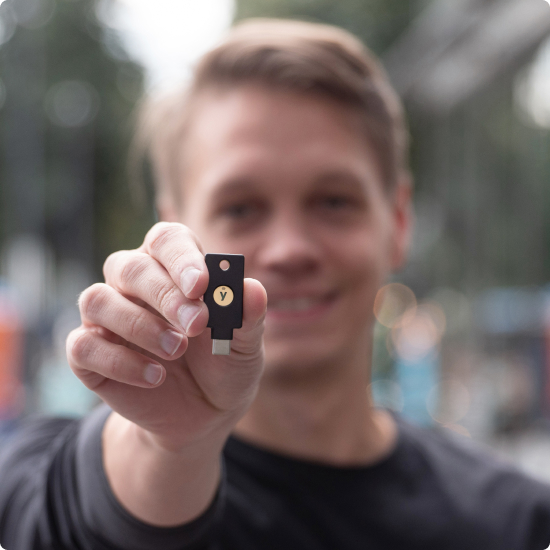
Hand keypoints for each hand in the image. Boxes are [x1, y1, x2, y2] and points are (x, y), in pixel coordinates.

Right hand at [66, 222, 266, 451]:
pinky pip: (83, 345)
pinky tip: (154, 377)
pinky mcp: (90, 355)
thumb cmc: (225, 365)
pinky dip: (118, 362)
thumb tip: (252, 289)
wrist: (206, 413)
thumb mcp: (245, 346)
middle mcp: (135, 286)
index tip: (201, 284)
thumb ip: (248, 317)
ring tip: (176, 351)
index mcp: (174, 270)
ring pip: (97, 300)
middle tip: (196, 324)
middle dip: (164, 294)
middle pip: (129, 266)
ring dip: (138, 325)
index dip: (180, 257)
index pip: (166, 241)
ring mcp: (109, 319)